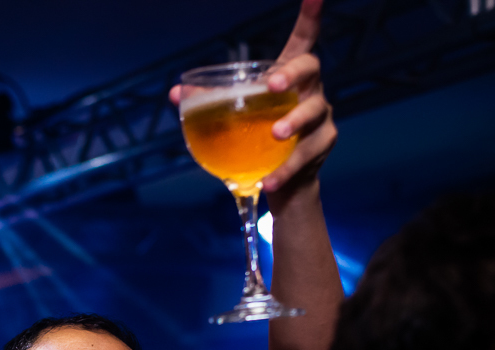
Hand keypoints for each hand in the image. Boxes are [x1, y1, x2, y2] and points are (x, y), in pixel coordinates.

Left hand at [169, 0, 335, 195]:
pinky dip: (284, 169)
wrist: (282, 182)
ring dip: (293, 122)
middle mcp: (310, 91)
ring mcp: (320, 117)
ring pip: (313, 112)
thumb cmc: (255, 140)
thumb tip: (175, 93)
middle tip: (272, 85)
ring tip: (275, 134)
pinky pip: (304, 155)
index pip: (301, 42)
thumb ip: (209, 102)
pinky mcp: (322, 146)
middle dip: (291, 73)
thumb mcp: (233, 118)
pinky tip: (267, 180)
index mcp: (287, 78)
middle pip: (310, 69)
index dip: (309, 18)